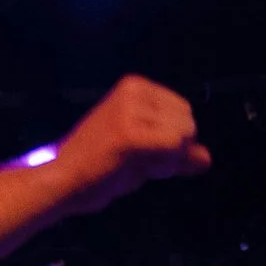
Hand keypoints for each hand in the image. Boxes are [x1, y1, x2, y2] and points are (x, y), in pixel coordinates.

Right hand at [52, 76, 212, 214]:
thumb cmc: (96, 167)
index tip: (141, 150)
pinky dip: (164, 165)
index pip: (183, 111)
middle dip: (173, 149)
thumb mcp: (142, 153)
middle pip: (188, 122)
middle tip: (137, 160)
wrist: (59, 179)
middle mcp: (134, 91)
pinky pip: (174, 148)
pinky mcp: (131, 133)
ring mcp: (132, 110)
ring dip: (167, 160)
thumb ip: (175, 153)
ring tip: (133, 164)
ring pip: (183, 136)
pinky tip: (137, 169)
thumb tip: (206, 158)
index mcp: (135, 86)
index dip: (173, 140)